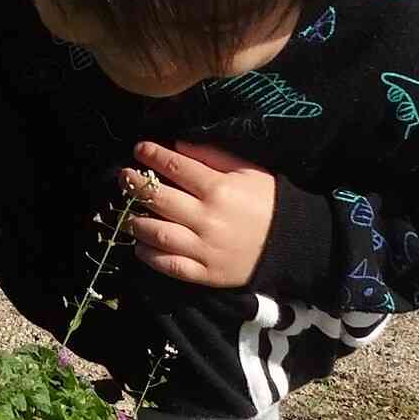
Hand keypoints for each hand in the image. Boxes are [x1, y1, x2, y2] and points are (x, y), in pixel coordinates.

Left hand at [119, 141, 276, 287]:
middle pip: (159, 199)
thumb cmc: (269, 201)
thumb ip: (212, 156)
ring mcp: (205, 248)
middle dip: (134, 185)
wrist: (295, 243)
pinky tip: (141, 246)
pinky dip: (150, 256)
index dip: (152, 155)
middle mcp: (208, 218)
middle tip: (123, 177)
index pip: (174, 167)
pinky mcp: (206, 273)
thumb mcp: (247, 171)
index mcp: (218, 189)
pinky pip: (170, 265)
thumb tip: (176, 146)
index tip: (139, 148)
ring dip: (135, 222)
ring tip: (127, 213)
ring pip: (158, 233)